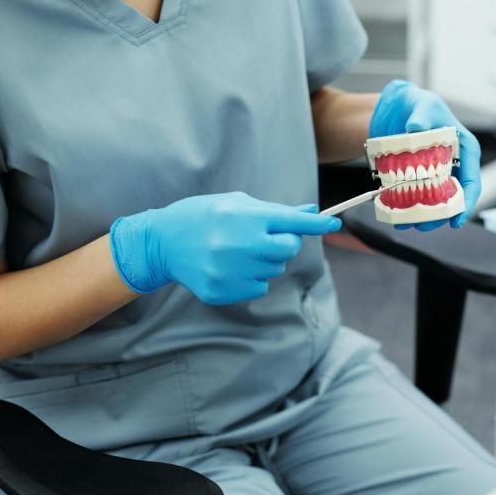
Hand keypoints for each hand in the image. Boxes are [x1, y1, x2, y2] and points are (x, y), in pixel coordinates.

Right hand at [109, 192, 340, 303]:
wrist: (163, 242)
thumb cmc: (204, 216)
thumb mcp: (236, 204)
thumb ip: (275, 211)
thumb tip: (310, 213)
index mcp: (246, 217)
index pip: (292, 222)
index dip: (316, 224)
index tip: (333, 223)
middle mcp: (241, 244)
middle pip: (287, 249)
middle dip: (284, 243)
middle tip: (265, 238)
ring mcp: (232, 270)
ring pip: (274, 270)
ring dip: (264, 261)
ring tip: (237, 251)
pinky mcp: (223, 290)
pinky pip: (258, 287)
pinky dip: (250, 279)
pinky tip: (229, 267)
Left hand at [369, 79, 480, 229]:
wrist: (393, 109)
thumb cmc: (416, 104)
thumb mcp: (422, 105)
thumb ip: (422, 115)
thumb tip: (417, 128)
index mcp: (464, 150)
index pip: (472, 181)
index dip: (466, 203)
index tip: (456, 220)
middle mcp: (452, 165)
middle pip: (452, 198)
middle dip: (439, 215)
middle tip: (422, 226)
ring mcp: (434, 174)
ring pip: (433, 201)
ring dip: (421, 215)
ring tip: (405, 222)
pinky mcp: (417, 178)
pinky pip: (415, 196)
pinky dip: (406, 206)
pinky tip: (395, 213)